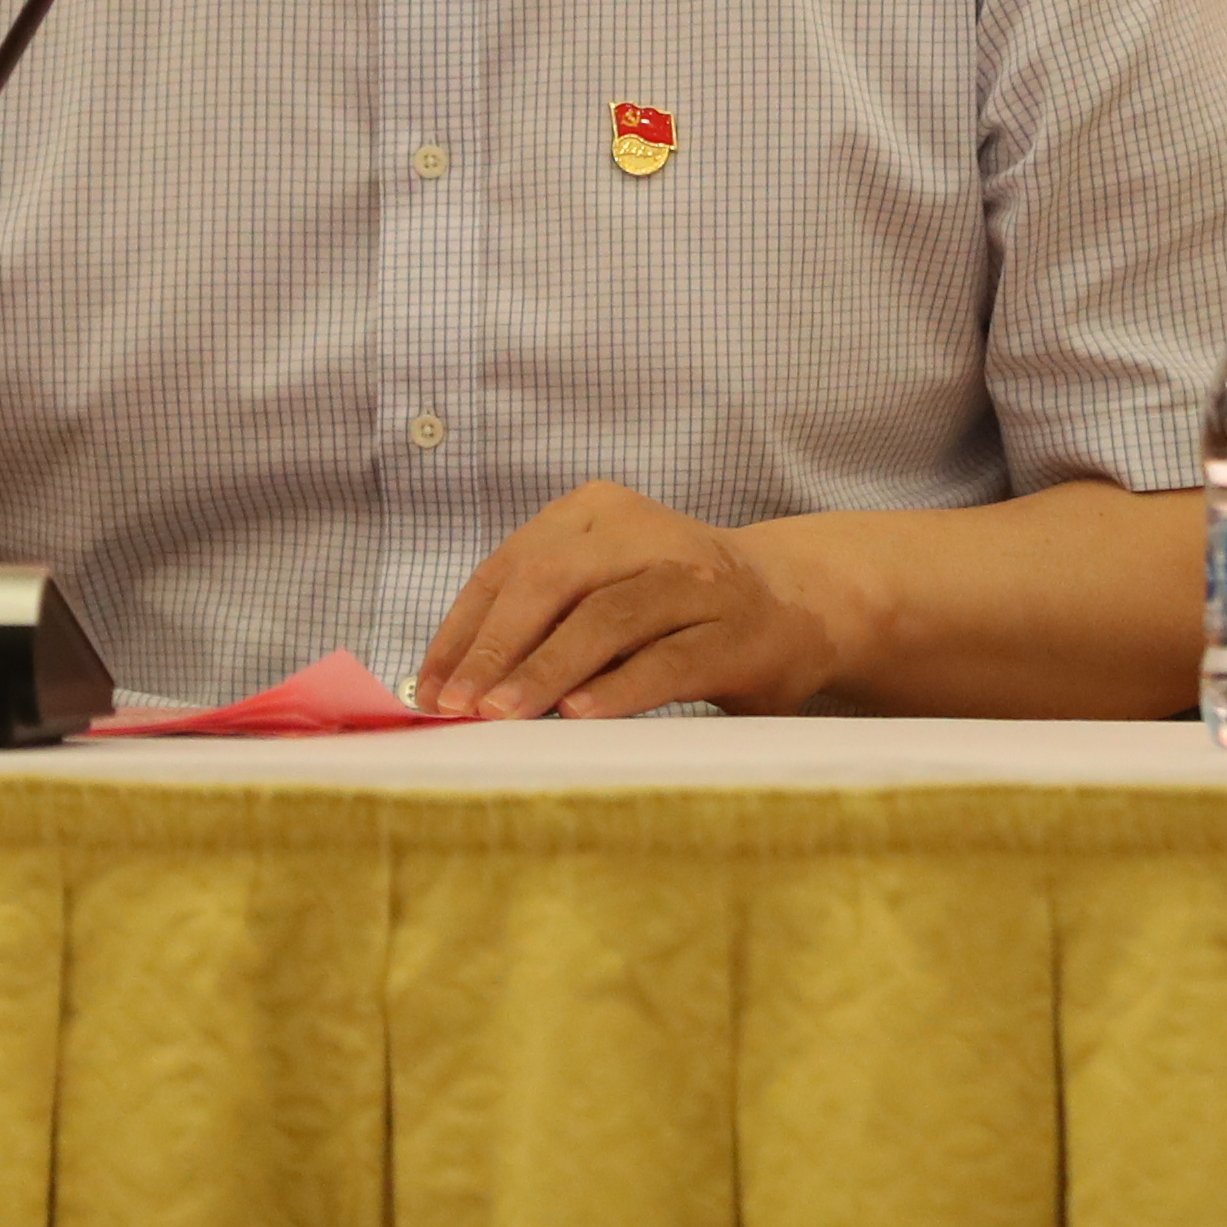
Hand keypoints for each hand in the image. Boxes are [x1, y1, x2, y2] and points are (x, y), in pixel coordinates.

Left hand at [417, 480, 845, 719]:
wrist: (800, 603)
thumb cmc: (675, 610)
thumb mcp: (605, 589)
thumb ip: (541, 620)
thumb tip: (451, 685)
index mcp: (598, 512)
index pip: (510, 566)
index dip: (462, 630)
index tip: (426, 689)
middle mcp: (645, 532)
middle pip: (551, 581)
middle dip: (496, 647)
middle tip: (458, 706)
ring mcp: (697, 578)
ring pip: (606, 617)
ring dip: (546, 669)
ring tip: (501, 715)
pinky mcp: (737, 632)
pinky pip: (667, 658)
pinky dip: (619, 686)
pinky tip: (579, 714)